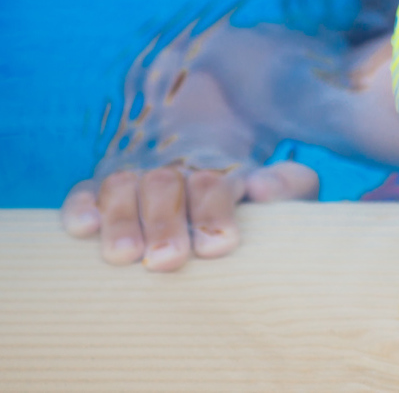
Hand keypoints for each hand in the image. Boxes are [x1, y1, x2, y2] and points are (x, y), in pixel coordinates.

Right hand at [59, 161, 318, 271]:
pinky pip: (84, 192)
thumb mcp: (290, 188)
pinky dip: (81, 207)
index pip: (215, 182)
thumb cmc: (262, 201)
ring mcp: (137, 175)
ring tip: (125, 256)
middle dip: (165, 223)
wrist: (224, 164)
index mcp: (224, 167)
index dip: (215, 213)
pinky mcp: (101, 191)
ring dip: (122, 219)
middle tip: (168, 261)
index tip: (221, 247)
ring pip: (122, 185)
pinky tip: (85, 229)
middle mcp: (176, 167)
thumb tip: (260, 189)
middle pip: (165, 184)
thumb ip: (289, 185)